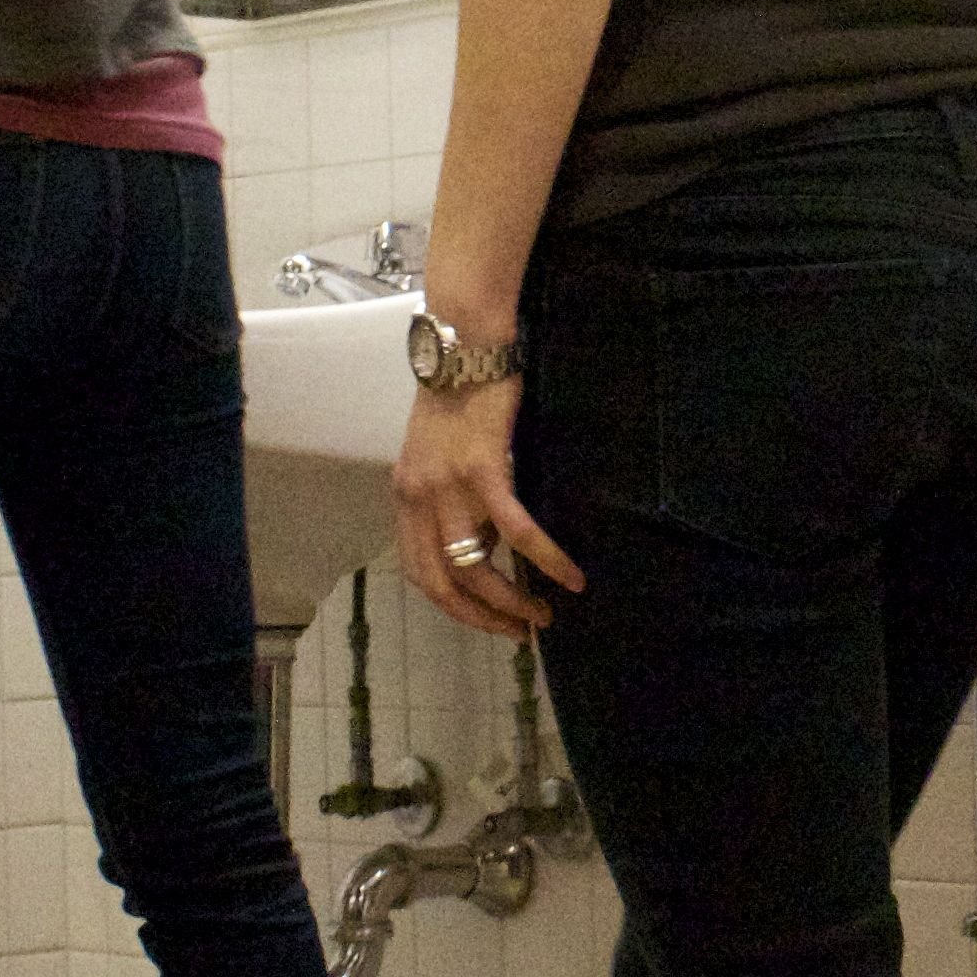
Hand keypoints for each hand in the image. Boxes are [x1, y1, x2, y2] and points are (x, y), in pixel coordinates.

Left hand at [392, 371, 580, 635]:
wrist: (465, 344)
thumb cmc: (460, 391)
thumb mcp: (439, 452)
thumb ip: (451, 494)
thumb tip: (485, 534)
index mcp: (407, 496)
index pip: (420, 572)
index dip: (452, 606)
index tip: (486, 620)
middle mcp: (419, 499)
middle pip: (444, 583)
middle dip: (482, 617)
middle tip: (518, 632)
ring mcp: (448, 487)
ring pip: (475, 568)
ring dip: (511, 603)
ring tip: (542, 617)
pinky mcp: (483, 469)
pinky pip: (516, 530)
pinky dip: (545, 559)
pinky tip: (570, 575)